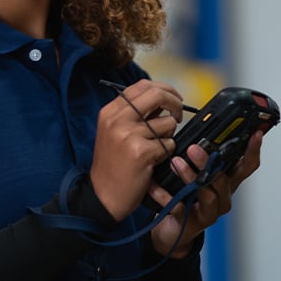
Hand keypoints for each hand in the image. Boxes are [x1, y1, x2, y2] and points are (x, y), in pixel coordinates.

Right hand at [90, 79, 183, 221]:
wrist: (102, 195)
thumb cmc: (112, 165)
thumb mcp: (114, 132)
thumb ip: (134, 114)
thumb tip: (163, 100)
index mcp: (110, 111)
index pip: (142, 85)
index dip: (164, 89)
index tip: (174, 98)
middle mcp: (117, 119)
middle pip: (157, 95)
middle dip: (175, 103)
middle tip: (178, 115)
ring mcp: (128, 134)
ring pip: (167, 123)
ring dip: (169, 136)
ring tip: (156, 149)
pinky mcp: (141, 152)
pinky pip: (168, 144)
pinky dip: (167, 153)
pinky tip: (153, 162)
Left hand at [148, 129, 264, 257]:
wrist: (170, 230)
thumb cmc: (184, 198)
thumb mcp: (194, 174)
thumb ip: (198, 157)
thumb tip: (195, 134)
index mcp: (226, 181)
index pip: (246, 165)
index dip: (253, 150)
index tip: (255, 133)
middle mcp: (222, 196)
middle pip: (224, 178)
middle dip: (209, 162)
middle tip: (193, 148)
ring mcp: (210, 211)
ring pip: (207, 193)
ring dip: (190, 176)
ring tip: (175, 163)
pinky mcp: (194, 222)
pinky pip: (181, 207)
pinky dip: (165, 196)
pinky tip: (154, 186)